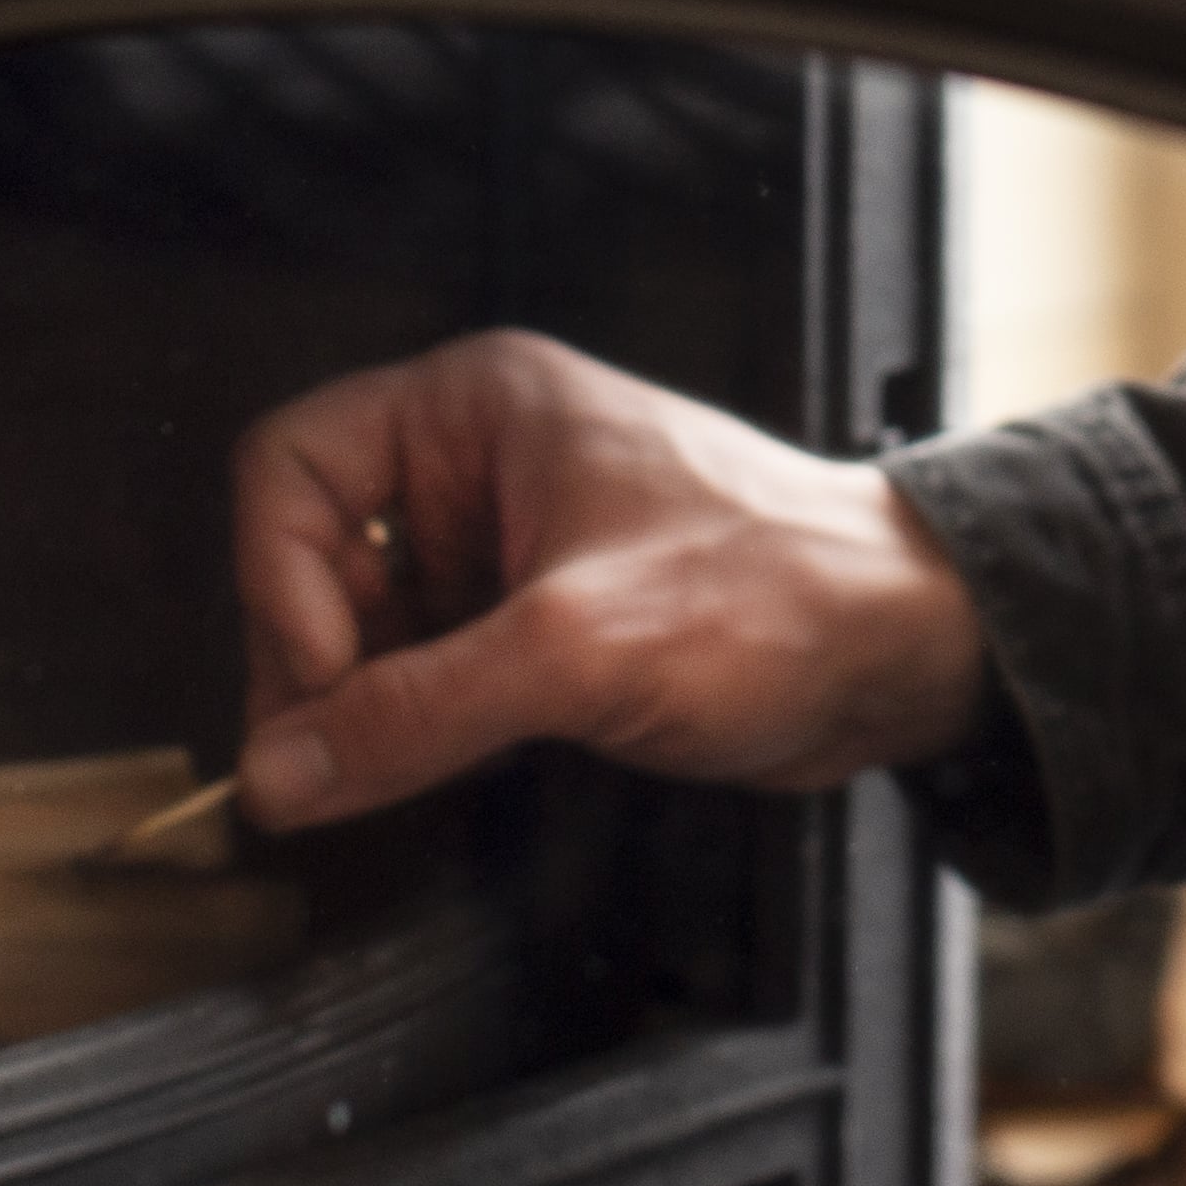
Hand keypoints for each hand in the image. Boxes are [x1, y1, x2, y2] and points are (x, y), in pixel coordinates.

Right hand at [229, 330, 990, 828]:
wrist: (904, 653)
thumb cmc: (782, 593)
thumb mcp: (579, 651)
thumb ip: (417, 711)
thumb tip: (283, 770)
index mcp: (475, 407)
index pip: (292, 468)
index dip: (281, 582)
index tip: (322, 688)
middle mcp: (474, 465)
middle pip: (311, 556)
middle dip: (313, 663)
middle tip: (324, 766)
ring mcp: (501, 549)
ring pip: (360, 630)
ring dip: (360, 710)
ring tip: (384, 778)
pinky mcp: (531, 627)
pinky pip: (421, 677)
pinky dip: (409, 734)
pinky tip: (434, 775)